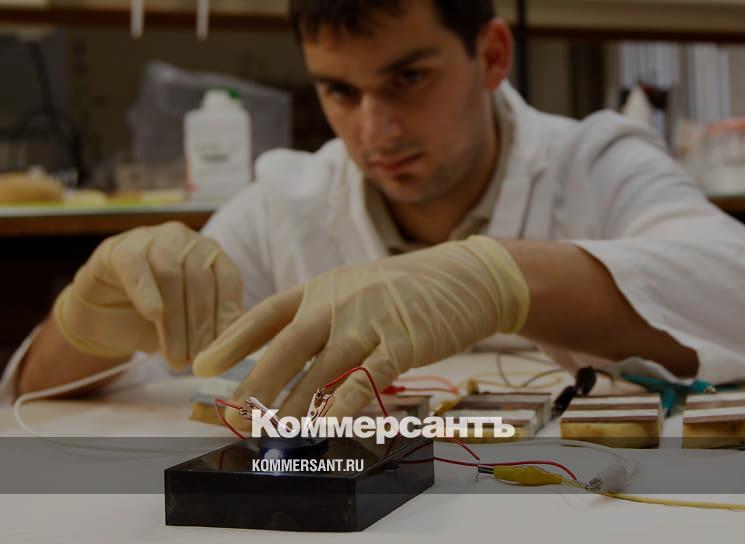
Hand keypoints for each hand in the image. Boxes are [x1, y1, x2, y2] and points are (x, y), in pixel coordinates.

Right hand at [53, 222, 243, 369]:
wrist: (103, 314)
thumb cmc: (158, 318)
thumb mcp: (191, 322)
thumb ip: (215, 325)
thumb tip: (239, 344)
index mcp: (212, 254)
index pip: (228, 280)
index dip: (227, 316)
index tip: (225, 349)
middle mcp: (186, 241)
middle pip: (201, 280)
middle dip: (201, 324)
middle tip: (199, 360)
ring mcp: (152, 239)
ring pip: (171, 276)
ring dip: (176, 321)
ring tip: (176, 357)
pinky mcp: (119, 249)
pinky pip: (136, 267)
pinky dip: (146, 292)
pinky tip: (153, 315)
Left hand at [194, 236, 529, 424]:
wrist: (463, 279)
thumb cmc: (405, 290)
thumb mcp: (355, 289)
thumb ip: (321, 316)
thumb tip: (285, 356)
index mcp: (322, 287)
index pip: (268, 312)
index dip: (233, 340)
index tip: (203, 365)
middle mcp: (339, 302)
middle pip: (287, 344)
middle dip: (257, 382)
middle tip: (235, 414)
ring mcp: (370, 322)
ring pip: (322, 368)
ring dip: (296, 404)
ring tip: (275, 432)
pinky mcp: (402, 343)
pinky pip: (367, 379)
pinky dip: (345, 404)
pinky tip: (329, 425)